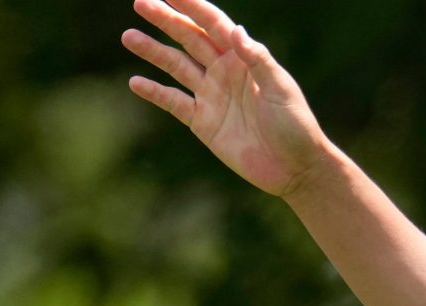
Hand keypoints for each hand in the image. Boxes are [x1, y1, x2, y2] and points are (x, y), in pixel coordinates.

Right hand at [123, 0, 334, 196]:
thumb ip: (257, 59)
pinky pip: (174, 102)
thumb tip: (235, 30)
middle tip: (141, 2)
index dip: (191, 6)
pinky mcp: (203, 122)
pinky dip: (155, 92)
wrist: (296, 169)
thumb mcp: (280, 89)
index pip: (213, 24)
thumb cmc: (296, 125)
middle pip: (189, 38)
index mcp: (244, 59)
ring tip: (129, 37)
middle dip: (166, 20)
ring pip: (176, 66)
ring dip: (153, 51)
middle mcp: (224, 72)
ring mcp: (212, 96)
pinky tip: (135, 82)